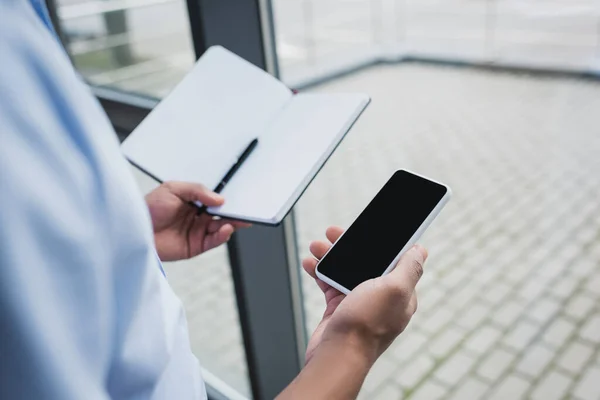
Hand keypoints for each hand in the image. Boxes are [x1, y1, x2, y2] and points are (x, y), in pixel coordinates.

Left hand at [145, 181, 249, 260]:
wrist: (134, 230)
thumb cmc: (149, 208)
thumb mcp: (172, 189)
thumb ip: (197, 190)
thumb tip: (219, 199)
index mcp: (192, 203)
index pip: (215, 201)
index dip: (227, 201)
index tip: (239, 199)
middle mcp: (196, 218)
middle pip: (221, 216)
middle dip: (234, 214)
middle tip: (245, 211)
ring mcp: (196, 232)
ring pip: (220, 228)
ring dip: (231, 224)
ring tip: (236, 220)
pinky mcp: (194, 247)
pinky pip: (213, 242)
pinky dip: (222, 236)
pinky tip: (226, 229)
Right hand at [302, 226, 426, 363]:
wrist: (336, 355)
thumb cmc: (365, 325)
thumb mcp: (394, 289)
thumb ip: (409, 268)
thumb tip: (421, 250)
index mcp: (401, 292)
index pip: (394, 259)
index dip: (380, 242)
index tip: (365, 229)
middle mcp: (382, 298)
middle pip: (367, 261)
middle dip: (348, 246)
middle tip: (332, 233)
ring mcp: (361, 304)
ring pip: (345, 271)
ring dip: (330, 257)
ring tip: (316, 247)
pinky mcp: (341, 310)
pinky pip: (330, 285)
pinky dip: (319, 272)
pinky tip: (310, 264)